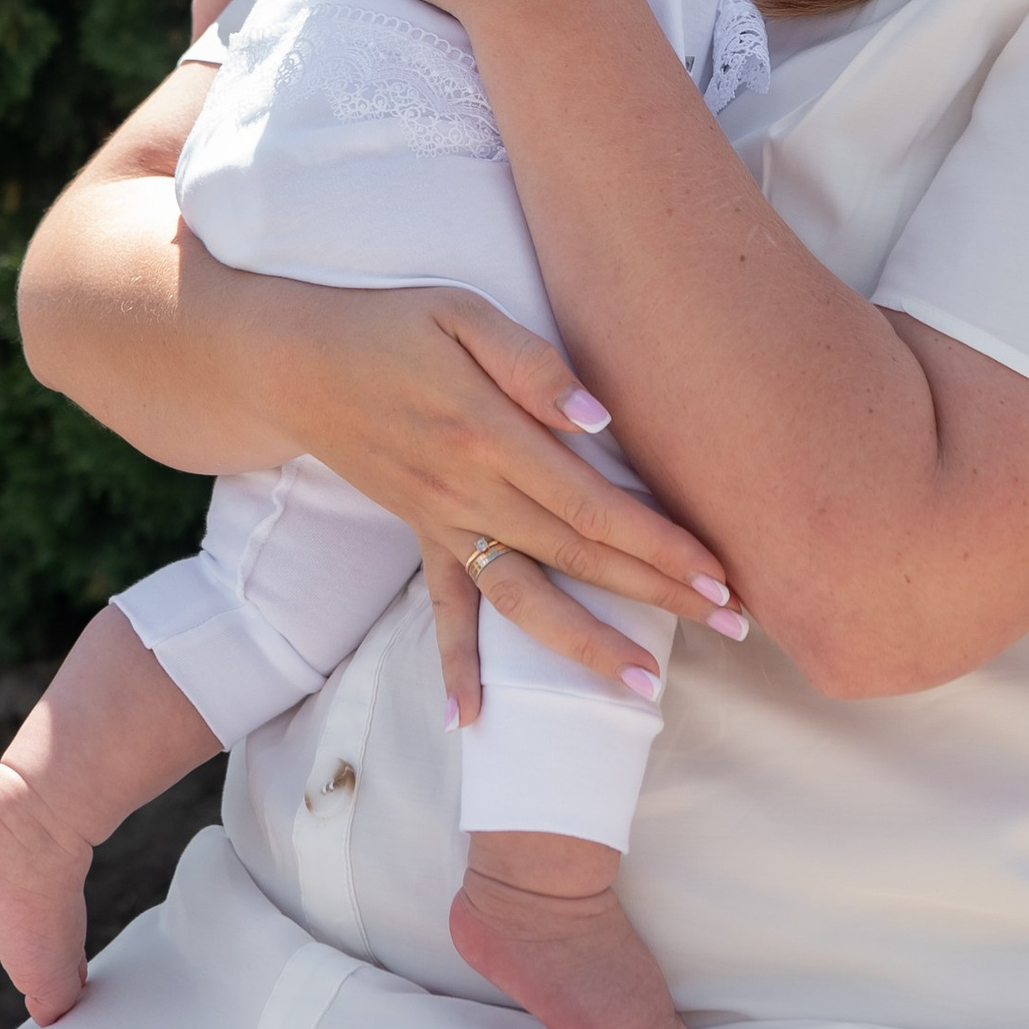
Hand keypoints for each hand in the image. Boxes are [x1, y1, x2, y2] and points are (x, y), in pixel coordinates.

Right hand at [258, 274, 743, 710]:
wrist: (295, 362)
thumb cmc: (391, 325)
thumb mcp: (461, 312)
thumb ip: (531, 363)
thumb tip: (597, 418)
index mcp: (490, 434)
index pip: (593, 503)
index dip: (658, 542)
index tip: (718, 572)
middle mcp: (470, 492)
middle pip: (579, 555)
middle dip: (659, 595)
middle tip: (733, 623)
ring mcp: (443, 522)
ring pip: (523, 598)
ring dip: (585, 646)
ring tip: (644, 689)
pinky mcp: (421, 534)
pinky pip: (442, 607)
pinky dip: (454, 662)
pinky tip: (470, 716)